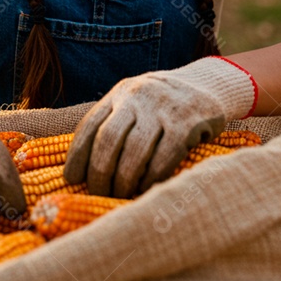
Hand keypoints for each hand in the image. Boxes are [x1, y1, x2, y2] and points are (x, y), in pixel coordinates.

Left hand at [63, 56, 257, 197]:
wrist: (210, 85)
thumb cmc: (163, 104)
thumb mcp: (136, 101)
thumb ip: (113, 122)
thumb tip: (84, 168)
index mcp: (120, 93)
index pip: (90, 125)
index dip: (76, 155)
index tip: (71, 179)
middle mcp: (138, 97)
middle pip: (108, 139)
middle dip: (99, 172)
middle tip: (97, 193)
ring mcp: (163, 108)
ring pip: (134, 151)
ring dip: (124, 180)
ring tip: (120, 195)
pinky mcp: (187, 123)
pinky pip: (163, 158)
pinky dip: (151, 178)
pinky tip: (145, 189)